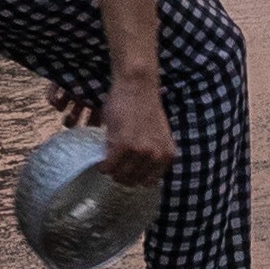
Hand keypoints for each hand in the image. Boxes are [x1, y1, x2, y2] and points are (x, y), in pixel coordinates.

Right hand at [92, 72, 174, 187]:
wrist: (137, 86)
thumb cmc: (144, 106)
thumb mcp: (155, 136)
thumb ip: (149, 154)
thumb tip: (133, 171)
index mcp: (167, 155)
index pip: (148, 182)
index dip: (135, 177)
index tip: (127, 171)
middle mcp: (156, 156)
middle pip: (132, 182)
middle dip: (121, 175)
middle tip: (114, 166)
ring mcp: (139, 153)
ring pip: (119, 176)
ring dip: (112, 170)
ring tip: (109, 160)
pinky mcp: (122, 147)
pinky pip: (108, 167)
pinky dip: (102, 165)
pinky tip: (103, 157)